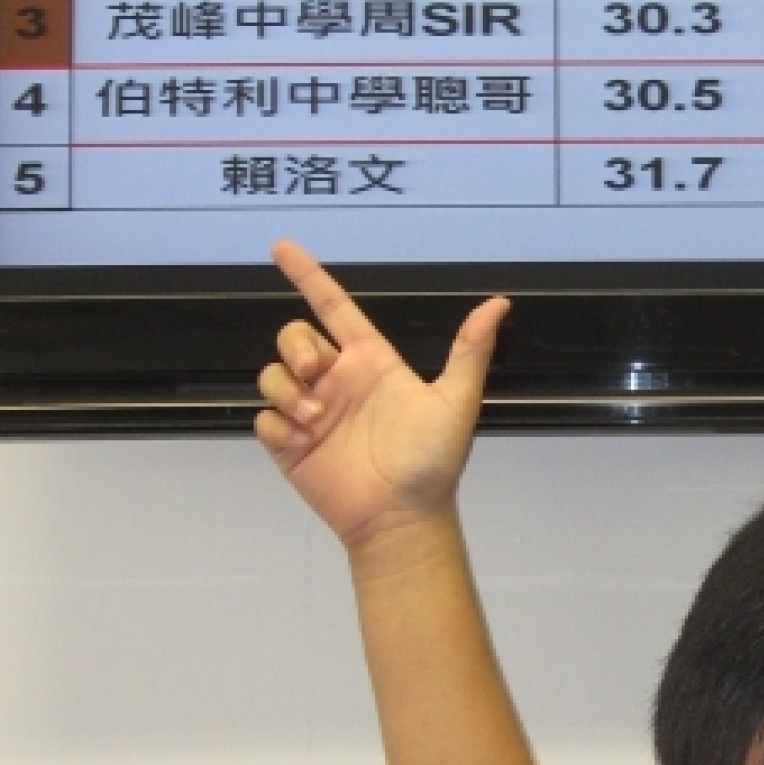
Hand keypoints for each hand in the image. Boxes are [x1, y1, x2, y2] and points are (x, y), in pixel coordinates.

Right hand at [253, 240, 508, 551]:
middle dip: (295, 345)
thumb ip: (470, 350)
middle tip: (317, 374)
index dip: (308, 275)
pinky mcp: (290, 444)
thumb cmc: (431, 461)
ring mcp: (311, 411)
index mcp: (371, 362)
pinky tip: (303, 440)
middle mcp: (338, 380)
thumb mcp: (456, 400)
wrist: (402, 517)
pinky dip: (278, 424)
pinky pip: (264, 417)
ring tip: (316, 417)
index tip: (281, 247)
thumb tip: (499, 304)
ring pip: (273, 374)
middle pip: (294, 336)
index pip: (333, 307)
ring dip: (287, 389)